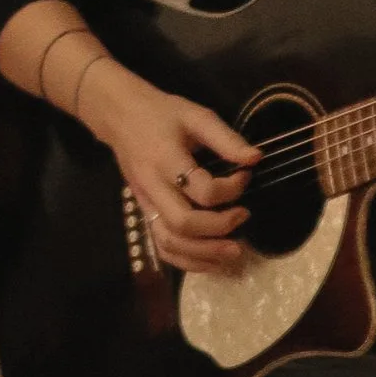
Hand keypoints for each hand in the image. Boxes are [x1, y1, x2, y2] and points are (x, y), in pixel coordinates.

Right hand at [84, 60, 257, 277]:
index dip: (230, 190)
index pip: (201, 189)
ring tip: (234, 251)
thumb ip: (226, 139)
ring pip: (171, 243)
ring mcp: (145, 205)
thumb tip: (256, 159)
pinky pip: (163, 248)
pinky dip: (188, 261)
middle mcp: (152, 188)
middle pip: (183, 223)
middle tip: (243, 217)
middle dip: (219, 228)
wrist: (120, 117)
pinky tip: (212, 261)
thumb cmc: (161, 114)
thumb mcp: (196, 115)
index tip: (245, 176)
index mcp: (165, 160)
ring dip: (205, 254)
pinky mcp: (145, 215)